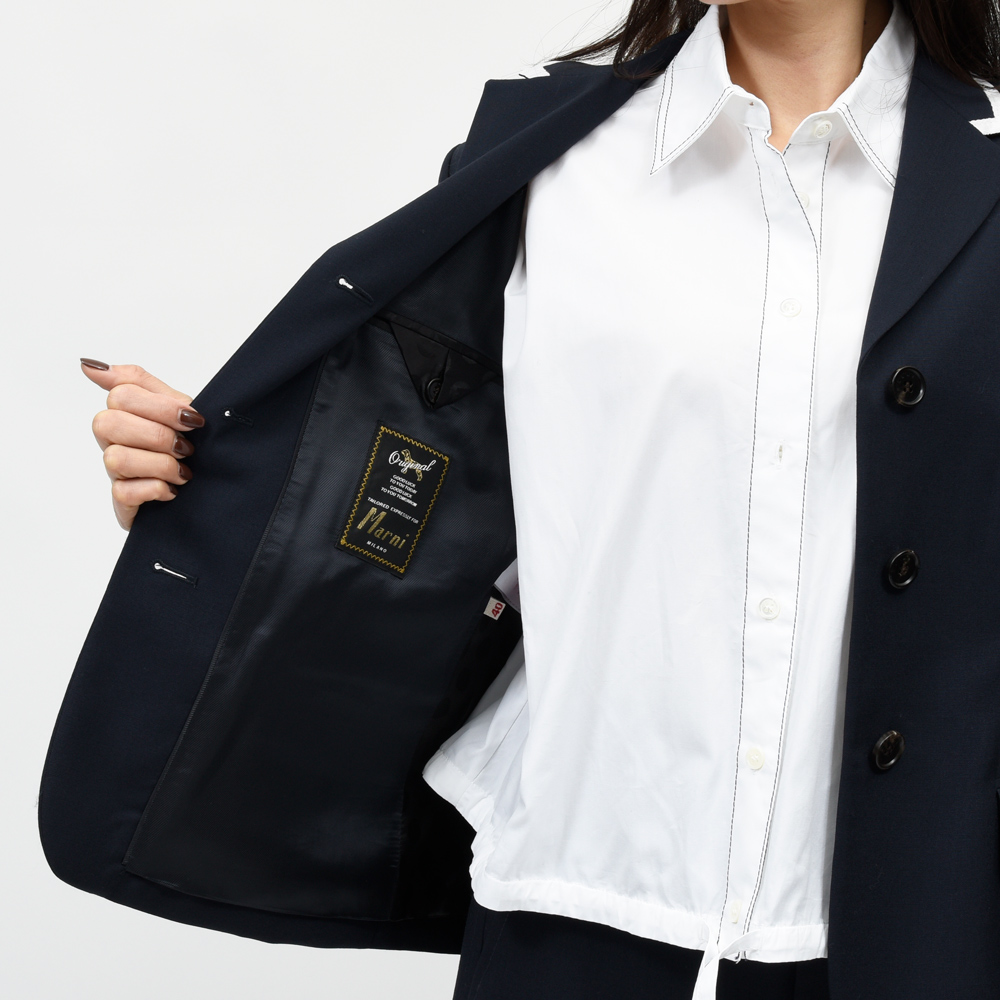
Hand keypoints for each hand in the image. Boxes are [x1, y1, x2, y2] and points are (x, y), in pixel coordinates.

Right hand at [80, 358, 203, 530]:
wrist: (209, 485)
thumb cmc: (188, 443)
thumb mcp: (174, 405)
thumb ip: (138, 381)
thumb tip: (88, 364)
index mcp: (125, 413)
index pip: (121, 394)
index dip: (161, 407)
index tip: (192, 419)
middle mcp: (114, 440)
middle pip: (108, 423)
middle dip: (157, 435)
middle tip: (186, 447)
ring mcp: (115, 471)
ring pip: (116, 458)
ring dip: (160, 465)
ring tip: (183, 472)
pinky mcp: (122, 500)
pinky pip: (123, 492)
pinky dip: (155, 489)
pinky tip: (172, 490)